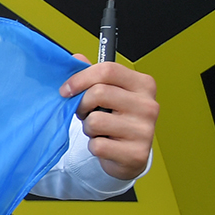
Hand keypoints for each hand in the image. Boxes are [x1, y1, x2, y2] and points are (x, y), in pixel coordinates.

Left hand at [60, 58, 159, 180]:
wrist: (128, 155)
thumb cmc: (115, 118)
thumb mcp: (107, 92)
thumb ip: (92, 75)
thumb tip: (76, 59)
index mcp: (143, 84)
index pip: (108, 70)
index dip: (80, 78)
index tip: (65, 89)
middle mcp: (149, 105)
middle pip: (98, 93)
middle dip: (82, 105)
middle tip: (85, 113)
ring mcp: (145, 130)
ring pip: (95, 121)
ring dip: (88, 128)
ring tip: (99, 130)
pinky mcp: (137, 153)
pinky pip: (98, 145)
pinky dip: (94, 146)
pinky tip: (106, 145)